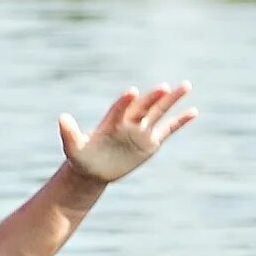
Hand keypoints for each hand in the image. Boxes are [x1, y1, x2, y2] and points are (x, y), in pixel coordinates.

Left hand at [59, 83, 194, 184]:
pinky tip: (193, 111)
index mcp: (110, 122)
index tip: (131, 92)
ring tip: (186, 85)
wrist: (93, 170)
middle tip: (165, 87)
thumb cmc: (81, 157)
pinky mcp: (150, 142)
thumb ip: (69, 133)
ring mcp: (140, 131)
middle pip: (143, 107)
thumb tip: (62, 117)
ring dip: (171, 100)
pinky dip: (180, 121)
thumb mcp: (73, 148)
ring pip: (159, 112)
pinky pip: (168, 129)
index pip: (119, 109)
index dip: (124, 102)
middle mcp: (128, 123)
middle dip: (152, 98)